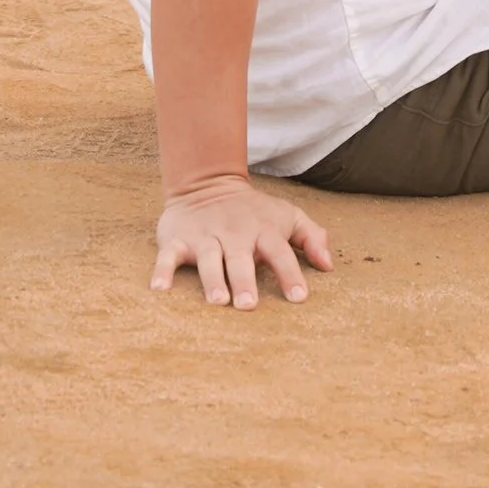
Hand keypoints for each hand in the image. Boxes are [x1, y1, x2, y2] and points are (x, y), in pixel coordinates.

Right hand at [152, 175, 334, 307]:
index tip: (299, 298)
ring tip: (217, 301)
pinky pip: (168, 255)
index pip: (280, 252)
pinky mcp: (177, 239)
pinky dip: (162, 270)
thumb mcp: (287, 216)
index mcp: (263, 230)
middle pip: (240, 259)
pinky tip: (159, 289)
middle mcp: (234, 234)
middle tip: (248, 305)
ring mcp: (205, 236)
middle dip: (244, 281)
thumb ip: (312, 237)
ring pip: (208, 259)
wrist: (207, 182)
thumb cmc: (254, 211)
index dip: (290, 274)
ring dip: (212, 279)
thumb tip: (329, 266)